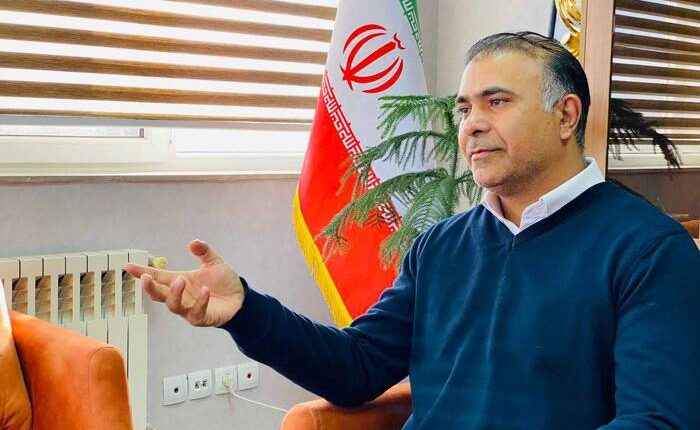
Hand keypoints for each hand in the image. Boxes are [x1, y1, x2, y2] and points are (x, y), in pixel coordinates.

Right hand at [124, 240, 243, 326]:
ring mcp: (189, 308)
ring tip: (180, 280)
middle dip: (150, 287)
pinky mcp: (202, 318)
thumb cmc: (223, 283)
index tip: (128, 266)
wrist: (241, 299)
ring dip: (174, 293)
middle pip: (159, 294)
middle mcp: (181, 296)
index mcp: (180, 281)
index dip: (142, 272)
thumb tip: (193, 242)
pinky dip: (200, 302)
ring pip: (173, 305)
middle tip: (146, 277)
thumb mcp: (214, 263)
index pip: (158, 277)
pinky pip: (196, 313)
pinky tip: (206, 290)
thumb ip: (204, 252)